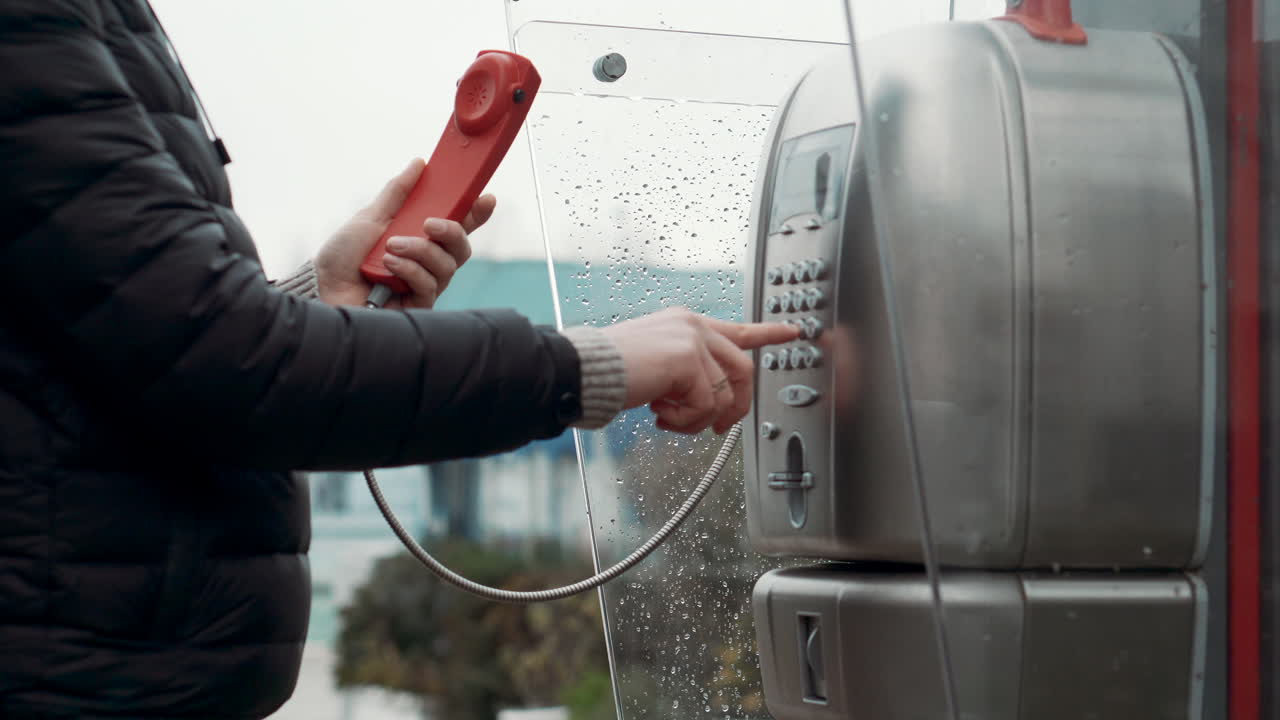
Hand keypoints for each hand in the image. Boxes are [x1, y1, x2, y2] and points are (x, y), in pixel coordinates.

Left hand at [315, 158, 496, 308]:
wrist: (323, 288)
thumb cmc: (341, 258)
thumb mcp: (370, 217)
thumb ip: (398, 193)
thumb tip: (419, 164)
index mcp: (420, 239)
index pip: (457, 226)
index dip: (476, 214)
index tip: (486, 198)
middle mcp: (426, 263)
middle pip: (462, 248)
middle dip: (452, 231)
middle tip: (430, 224)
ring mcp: (423, 285)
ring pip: (447, 266)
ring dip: (420, 251)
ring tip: (391, 246)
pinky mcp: (417, 306)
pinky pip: (430, 285)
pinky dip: (410, 270)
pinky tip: (388, 266)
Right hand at [600, 308, 800, 434]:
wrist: (584, 370)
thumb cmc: (611, 372)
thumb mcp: (657, 366)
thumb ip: (687, 373)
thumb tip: (711, 405)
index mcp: (687, 325)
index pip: (738, 329)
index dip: (768, 332)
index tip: (793, 331)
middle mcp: (693, 326)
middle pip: (742, 370)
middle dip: (734, 407)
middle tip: (716, 429)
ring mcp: (692, 340)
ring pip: (724, 393)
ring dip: (699, 418)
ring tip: (669, 419)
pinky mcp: (687, 359)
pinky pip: (705, 406)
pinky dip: (683, 421)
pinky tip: (658, 415)